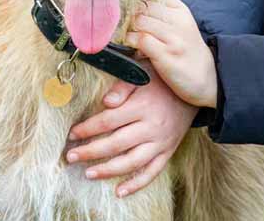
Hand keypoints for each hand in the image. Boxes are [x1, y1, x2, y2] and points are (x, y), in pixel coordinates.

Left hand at [65, 69, 196, 197]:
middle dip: (91, 152)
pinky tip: (120, 191)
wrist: (192, 91)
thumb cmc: (162, 80)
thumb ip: (122, 86)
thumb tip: (106, 102)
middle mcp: (152, 127)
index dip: (88, 129)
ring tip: (89, 174)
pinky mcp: (168, 151)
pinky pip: (152, 172)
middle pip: (116, 144)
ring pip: (132, 162)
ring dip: (108, 170)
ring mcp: (160, 142)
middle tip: (71, 157)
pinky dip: (136, 184)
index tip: (72, 134)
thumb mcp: (143, 72)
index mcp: (142, 106)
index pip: (109, 120)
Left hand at [126, 0, 218, 107]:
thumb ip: (162, 12)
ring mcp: (173, 38)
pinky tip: (133, 48)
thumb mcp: (181, 26)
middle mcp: (178, 21)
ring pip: (139, 21)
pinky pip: (140, 40)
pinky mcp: (166, 54)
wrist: (207, 81)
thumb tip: (133, 0)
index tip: (128, 4)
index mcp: (181, 10)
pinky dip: (131, 43)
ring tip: (129, 37)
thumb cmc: (188, 53)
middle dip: (129, 15)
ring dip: (128, 29)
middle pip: (143, 6)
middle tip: (123, 25)